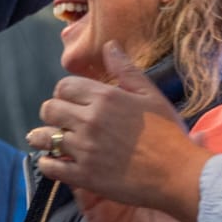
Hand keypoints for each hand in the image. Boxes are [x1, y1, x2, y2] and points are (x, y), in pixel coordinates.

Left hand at [28, 43, 211, 221]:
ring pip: (44, 137)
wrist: (178, 175)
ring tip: (48, 140)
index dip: (65, 94)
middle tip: (61, 121)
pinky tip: (56, 162)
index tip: (71, 102)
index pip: (64, 87)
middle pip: (49, 109)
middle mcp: (90, 120)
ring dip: (43, 138)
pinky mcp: (84, 176)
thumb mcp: (151, 96)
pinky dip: (48, 164)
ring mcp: (85, 149)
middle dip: (53, 114)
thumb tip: (109, 45)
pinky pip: (50, 167)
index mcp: (105, 98)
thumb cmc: (169, 134)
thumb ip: (126, 70)